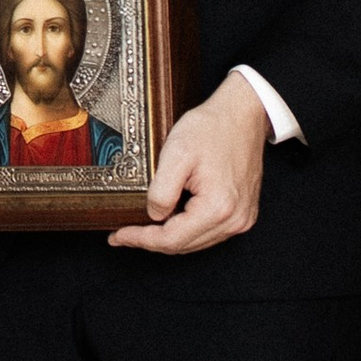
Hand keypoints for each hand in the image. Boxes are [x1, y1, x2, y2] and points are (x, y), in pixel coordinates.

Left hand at [109, 71, 270, 255]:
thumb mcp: (177, 152)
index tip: (118, 236)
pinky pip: (209, 232)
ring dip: (168, 238)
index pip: (171, 240)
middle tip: (123, 235)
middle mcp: (234, 220)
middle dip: (150, 241)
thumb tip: (153, 215)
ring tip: (141, 229)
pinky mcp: (242, 213)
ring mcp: (241, 219)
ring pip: (195, 242)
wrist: (242, 115)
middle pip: (183, 246)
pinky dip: (186, 230)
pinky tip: (169, 220)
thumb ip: (161, 190)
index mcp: (218, 208)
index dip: (140, 240)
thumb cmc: (212, 128)